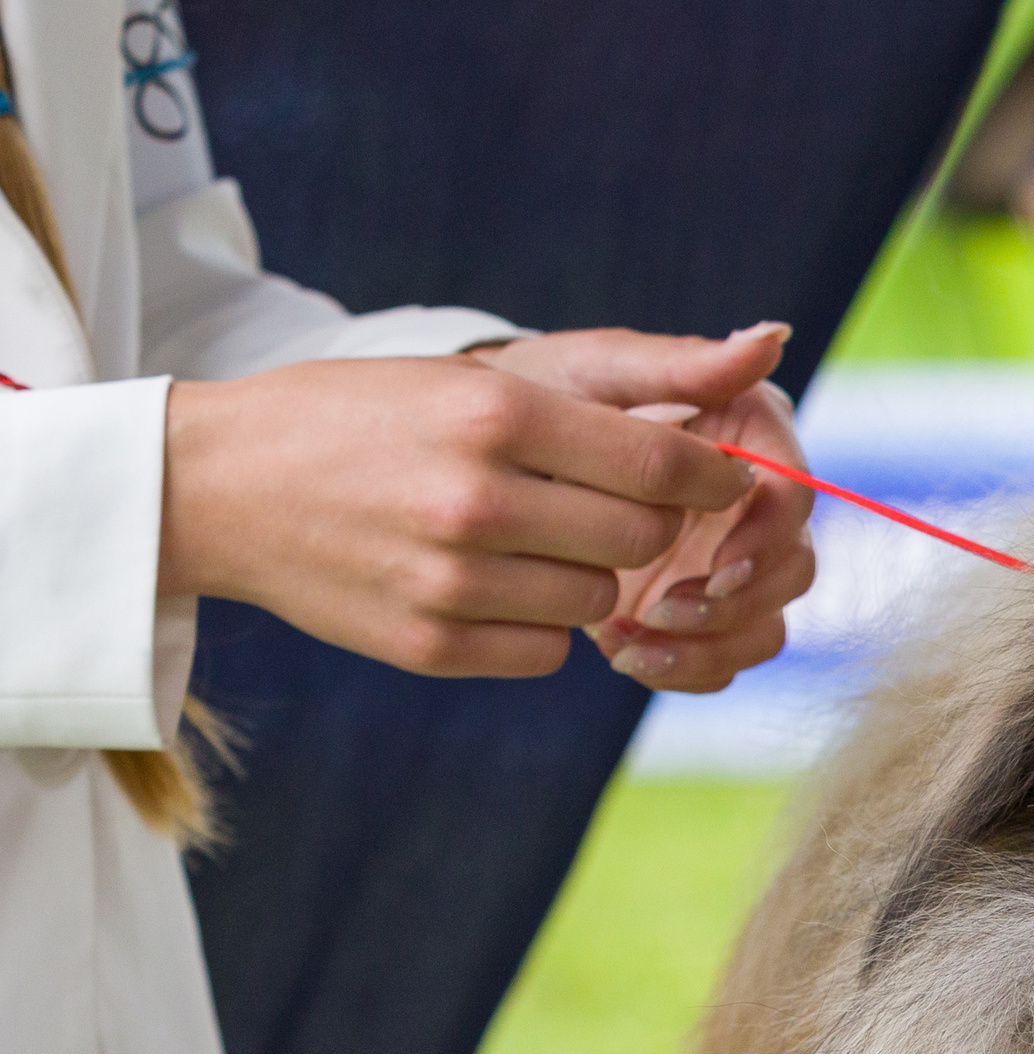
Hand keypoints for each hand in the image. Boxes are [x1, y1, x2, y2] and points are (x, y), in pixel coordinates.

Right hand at [160, 326, 783, 682]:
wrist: (219, 484)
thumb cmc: (364, 418)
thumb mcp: (470, 379)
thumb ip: (611, 394)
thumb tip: (757, 364)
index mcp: (496, 416)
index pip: (665, 466)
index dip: (713, 479)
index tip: (723, 481)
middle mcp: (478, 500)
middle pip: (646, 541)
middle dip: (648, 527)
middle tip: (611, 507)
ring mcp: (451, 581)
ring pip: (599, 599)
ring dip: (586, 574)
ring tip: (528, 540)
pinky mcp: (429, 646)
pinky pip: (547, 652)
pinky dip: (537, 626)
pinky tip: (490, 585)